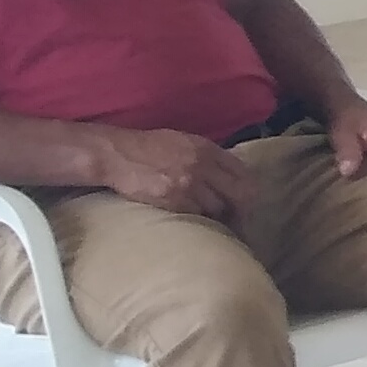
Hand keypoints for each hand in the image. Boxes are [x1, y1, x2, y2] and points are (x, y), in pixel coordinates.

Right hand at [98, 128, 254, 219]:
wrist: (117, 155)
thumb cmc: (147, 148)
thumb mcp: (182, 141)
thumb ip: (207, 156)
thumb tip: (228, 173)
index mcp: (207, 148)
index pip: (243, 172)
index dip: (249, 190)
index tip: (248, 203)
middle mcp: (202, 165)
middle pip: (239, 193)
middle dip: (243, 210)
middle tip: (242, 222)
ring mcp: (189, 183)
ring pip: (219, 208)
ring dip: (219, 218)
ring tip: (218, 226)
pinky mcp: (174, 199)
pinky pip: (197, 215)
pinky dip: (199, 220)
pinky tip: (197, 224)